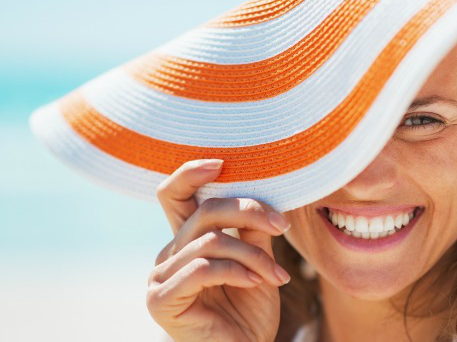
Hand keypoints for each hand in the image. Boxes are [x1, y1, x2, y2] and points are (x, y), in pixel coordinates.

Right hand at [146, 159, 290, 341]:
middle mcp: (168, 254)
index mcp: (186, 241)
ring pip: (210, 241)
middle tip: (280, 226)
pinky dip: (236, 271)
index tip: (222, 163)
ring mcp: (159, 277)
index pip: (173, 194)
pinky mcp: (161, 300)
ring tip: (276, 275)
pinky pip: (202, 268)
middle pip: (204, 212)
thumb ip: (251, 230)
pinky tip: (255, 284)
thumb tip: (260, 194)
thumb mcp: (256, 260)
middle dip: (248, 212)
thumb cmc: (250, 310)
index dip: (190, 173)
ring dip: (253, 255)